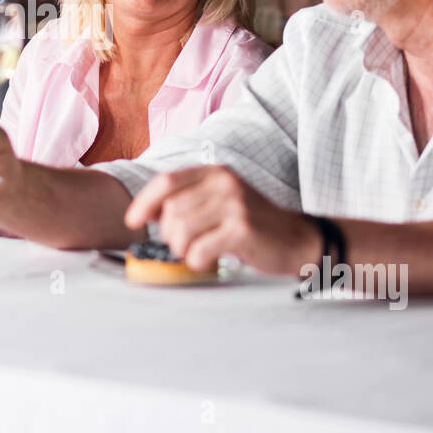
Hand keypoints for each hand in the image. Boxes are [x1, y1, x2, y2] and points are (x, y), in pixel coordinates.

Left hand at [123, 166, 318, 274]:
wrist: (298, 239)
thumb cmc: (253, 224)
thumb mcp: (222, 200)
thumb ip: (190, 199)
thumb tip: (148, 212)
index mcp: (215, 172)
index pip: (165, 181)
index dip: (144, 203)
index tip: (133, 221)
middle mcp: (224, 182)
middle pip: (171, 210)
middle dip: (170, 235)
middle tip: (186, 245)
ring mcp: (234, 204)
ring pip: (181, 230)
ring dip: (182, 249)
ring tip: (198, 252)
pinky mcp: (242, 229)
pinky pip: (199, 250)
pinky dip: (197, 260)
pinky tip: (210, 259)